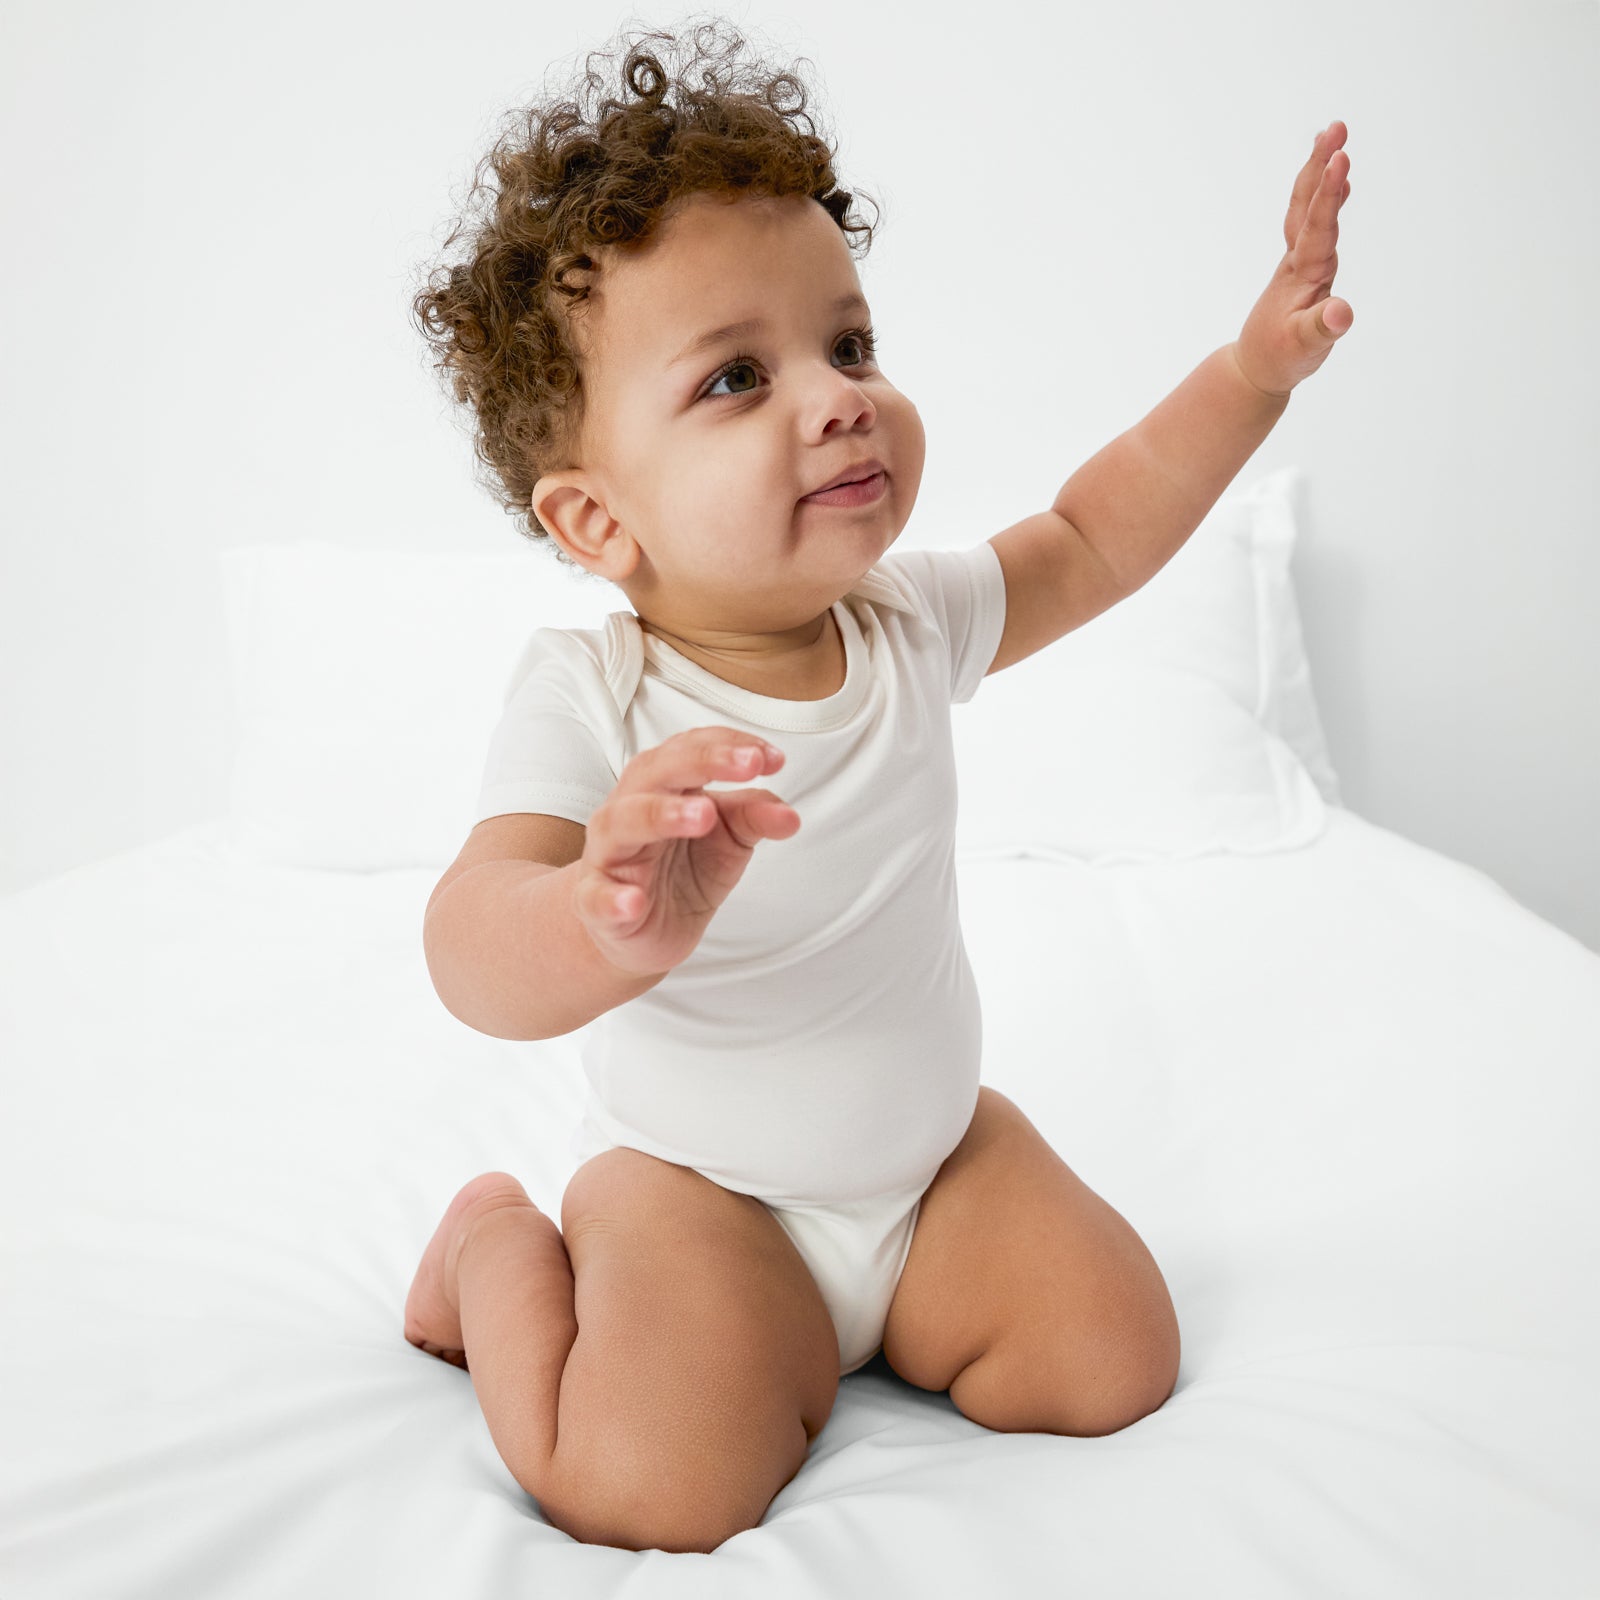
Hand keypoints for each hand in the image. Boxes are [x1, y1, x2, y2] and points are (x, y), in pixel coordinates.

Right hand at [573, 726, 799, 976]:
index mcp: (662, 786)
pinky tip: (633, 901)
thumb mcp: (728, 842)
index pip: (690, 748)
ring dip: (662, 813)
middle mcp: (629, 809)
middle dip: (703, 762)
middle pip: (656, 771)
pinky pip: (597, 897)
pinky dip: (613, 898)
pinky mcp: (595, 902)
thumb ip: (753, 818)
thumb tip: (790, 815)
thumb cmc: (680, 872)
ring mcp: (609, 855)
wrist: (639, 931)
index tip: (770, 758)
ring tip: (702, 816)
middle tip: (748, 766)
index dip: (730, 746)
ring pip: (623, 822)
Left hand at [1233, 120, 1353, 398]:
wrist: (1256, 369)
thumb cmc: (1282, 359)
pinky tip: (1337, 178)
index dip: (1329, 193)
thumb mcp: (1305, 348)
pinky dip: (1323, 196)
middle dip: (1321, 166)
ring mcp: (1299, 261)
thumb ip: (1322, 329)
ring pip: (1307, 208)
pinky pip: (1313, 221)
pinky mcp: (1303, 266)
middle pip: (1307, 205)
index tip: (1340, 158)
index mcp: (1303, 274)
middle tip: (1336, 127)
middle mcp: (1300, 260)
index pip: (1318, 226)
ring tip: (1335, 134)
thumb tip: (1341, 313)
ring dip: (1320, 171)